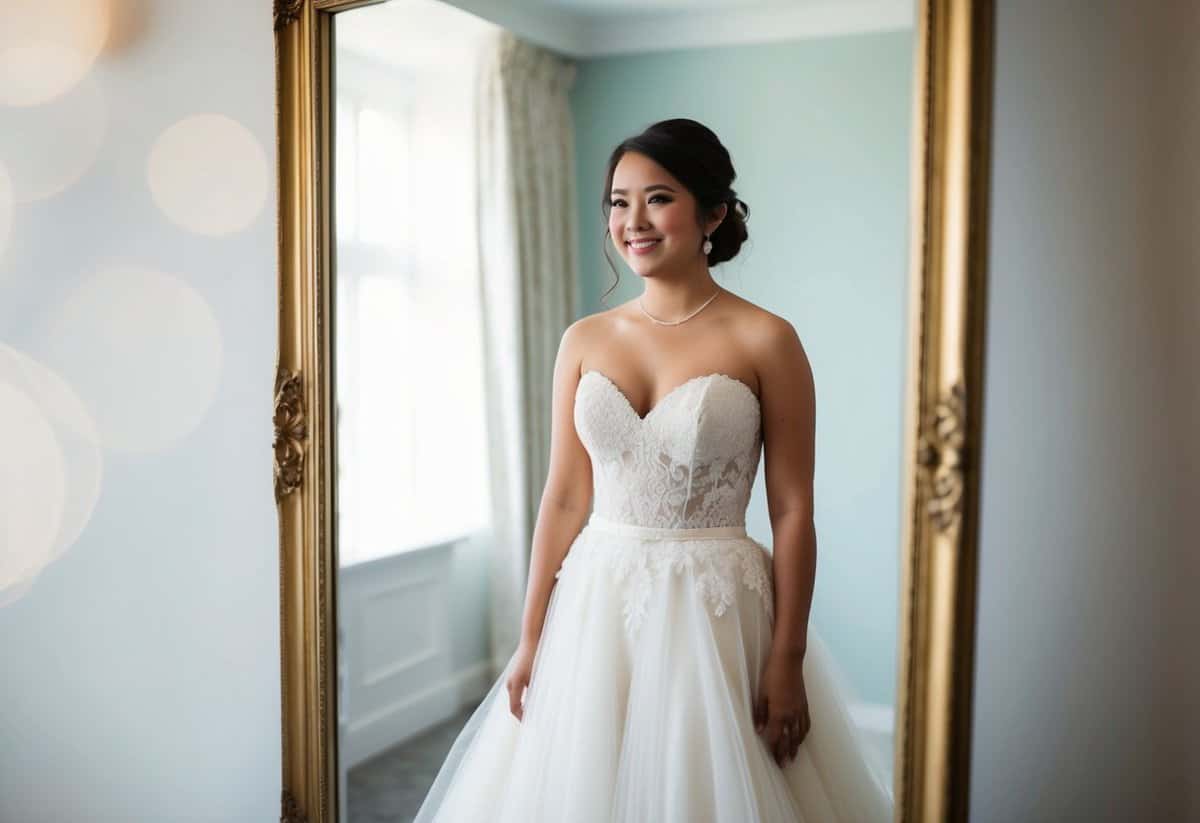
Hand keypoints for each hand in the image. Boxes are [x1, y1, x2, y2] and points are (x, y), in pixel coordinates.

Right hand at [505, 641, 536, 721]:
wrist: (532, 639)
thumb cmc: (536, 658)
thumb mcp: (537, 678)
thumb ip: (534, 694)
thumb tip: (535, 709)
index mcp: (514, 685)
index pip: (514, 709)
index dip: (522, 718)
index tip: (531, 724)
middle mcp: (510, 683)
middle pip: (514, 705)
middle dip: (524, 713)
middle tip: (536, 721)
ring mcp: (512, 678)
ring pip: (516, 698)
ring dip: (524, 705)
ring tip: (536, 711)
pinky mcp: (516, 675)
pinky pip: (518, 691)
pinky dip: (524, 698)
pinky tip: (535, 698)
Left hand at [753, 648, 810, 767]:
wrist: (789, 661)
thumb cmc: (772, 675)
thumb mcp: (761, 694)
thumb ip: (760, 713)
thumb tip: (758, 730)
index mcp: (779, 713)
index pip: (777, 737)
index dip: (776, 750)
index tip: (775, 761)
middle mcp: (792, 714)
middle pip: (790, 739)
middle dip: (787, 753)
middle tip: (785, 765)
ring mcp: (800, 709)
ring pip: (800, 733)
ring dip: (797, 746)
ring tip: (793, 756)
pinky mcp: (805, 703)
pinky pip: (806, 723)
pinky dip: (804, 733)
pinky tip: (802, 736)